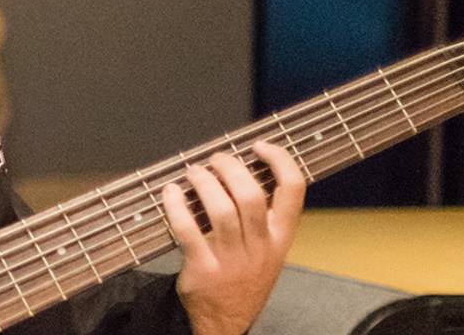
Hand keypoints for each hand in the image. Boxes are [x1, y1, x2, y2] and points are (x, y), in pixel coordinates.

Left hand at [161, 141, 305, 334]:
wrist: (227, 323)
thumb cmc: (244, 279)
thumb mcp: (268, 251)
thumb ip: (262, 219)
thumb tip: (239, 172)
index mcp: (281, 238)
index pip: (294, 191)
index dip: (280, 161)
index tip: (260, 146)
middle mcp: (260, 246)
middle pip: (251, 195)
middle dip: (231, 168)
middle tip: (215, 159)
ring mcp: (232, 259)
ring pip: (220, 209)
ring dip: (203, 182)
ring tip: (193, 172)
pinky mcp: (203, 269)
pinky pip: (187, 230)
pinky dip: (176, 206)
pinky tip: (170, 193)